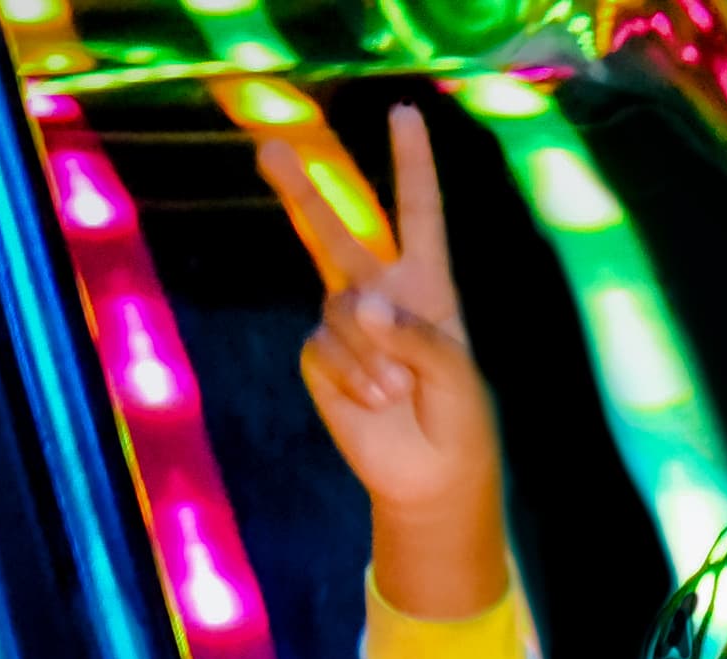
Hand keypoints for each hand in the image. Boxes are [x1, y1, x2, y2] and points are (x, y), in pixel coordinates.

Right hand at [261, 104, 504, 617]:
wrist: (432, 477)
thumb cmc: (458, 419)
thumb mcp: (456, 372)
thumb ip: (415, 332)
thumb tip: (355, 301)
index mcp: (427, 285)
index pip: (418, 214)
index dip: (412, 164)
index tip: (406, 113)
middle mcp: (380, 295)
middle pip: (335, 232)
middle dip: (301, 192)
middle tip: (268, 145)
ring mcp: (345, 326)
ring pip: (340, 310)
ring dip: (371, 354)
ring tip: (400, 392)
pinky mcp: (320, 358)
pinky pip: (325, 349)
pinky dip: (352, 376)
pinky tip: (375, 400)